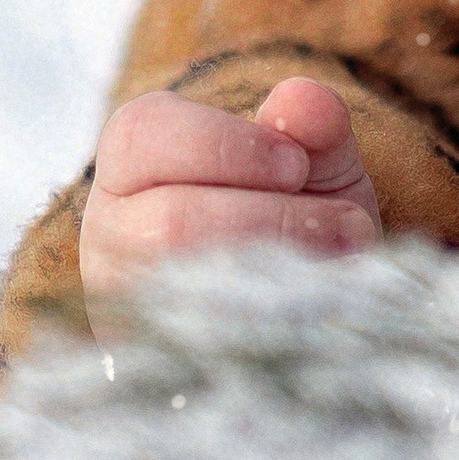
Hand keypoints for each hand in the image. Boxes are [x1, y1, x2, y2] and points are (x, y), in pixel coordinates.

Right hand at [79, 76, 381, 339]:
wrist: (287, 300)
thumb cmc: (291, 207)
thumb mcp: (310, 160)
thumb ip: (313, 124)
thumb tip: (301, 99)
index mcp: (133, 161)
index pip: (143, 135)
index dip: (224, 145)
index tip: (297, 165)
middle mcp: (112, 232)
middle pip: (169, 224)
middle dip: (271, 220)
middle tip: (346, 222)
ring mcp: (124, 303)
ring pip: (185, 292)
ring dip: (280, 274)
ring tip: (343, 261)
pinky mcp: (151, 360)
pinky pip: (203, 349)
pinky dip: (270, 326)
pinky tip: (317, 306)